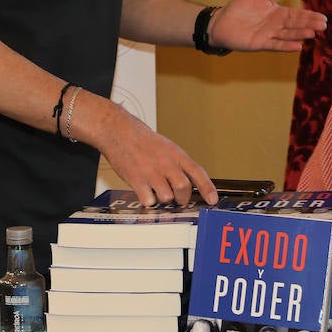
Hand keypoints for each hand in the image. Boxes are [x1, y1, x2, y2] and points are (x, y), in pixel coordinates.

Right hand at [71, 90, 217, 206]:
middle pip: (183, 189)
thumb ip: (178, 164)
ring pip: (166, 197)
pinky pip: (148, 200)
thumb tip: (190, 183)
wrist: (119, 131)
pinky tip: (144, 191)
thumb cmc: (142, 140)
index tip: (212, 200)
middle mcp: (166, 163)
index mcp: (176, 154)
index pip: (198, 172)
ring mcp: (151, 172)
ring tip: (156, 191)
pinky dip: (148, 201)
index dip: (207, 188)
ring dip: (163, 199)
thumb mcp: (167, 147)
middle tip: (178, 199)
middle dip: (182, 198)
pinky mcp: (136, 180)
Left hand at [209, 0, 327, 51]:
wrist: (222, 21)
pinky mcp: (260, 44)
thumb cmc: (241, 7)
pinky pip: (275, 45)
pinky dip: (286, 46)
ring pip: (288, 34)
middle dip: (309, 24)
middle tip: (323, 26)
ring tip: (312, 33)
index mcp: (278, 12)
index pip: (297, 14)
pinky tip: (297, 47)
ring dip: (300, 34)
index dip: (310, 15)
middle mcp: (276, 25)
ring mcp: (269, 35)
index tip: (323, 17)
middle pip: (296, 24)